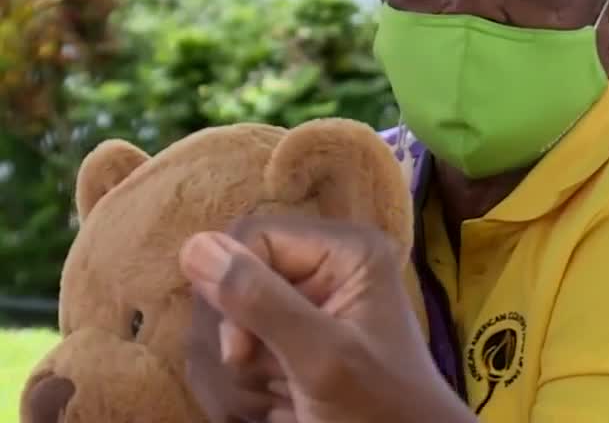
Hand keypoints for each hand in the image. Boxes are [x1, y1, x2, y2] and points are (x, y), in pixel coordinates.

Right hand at [179, 215, 472, 422]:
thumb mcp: (321, 357)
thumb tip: (195, 245)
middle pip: (232, 283)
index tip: (242, 351)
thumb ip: (262, 302)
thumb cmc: (379, 411)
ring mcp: (306, 307)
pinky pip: (234, 358)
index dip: (233, 292)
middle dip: (238, 347)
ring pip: (225, 326)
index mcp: (346, 250)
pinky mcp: (290, 343)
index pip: (251, 237)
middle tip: (279, 386)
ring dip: (241, 379)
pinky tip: (281, 411)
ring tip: (287, 403)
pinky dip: (245, 393)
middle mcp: (325, 268)